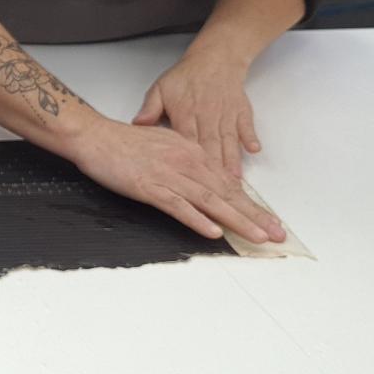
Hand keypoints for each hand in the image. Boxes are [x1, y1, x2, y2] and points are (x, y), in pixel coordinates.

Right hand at [70, 119, 283, 243]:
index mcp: (193, 153)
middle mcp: (187, 163)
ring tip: (257, 237)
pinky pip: (178, 206)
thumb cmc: (125, 143)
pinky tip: (213, 231)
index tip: (270, 221)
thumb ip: (186, 163)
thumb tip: (203, 182)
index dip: (252, 205)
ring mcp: (170, 176)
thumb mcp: (165, 146)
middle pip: (228, 194)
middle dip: (256, 216)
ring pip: (211, 201)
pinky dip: (197, 219)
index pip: (229, 184)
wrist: (96, 136)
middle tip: (278, 235)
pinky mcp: (151, 187)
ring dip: (237, 220)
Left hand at [135, 49, 260, 178]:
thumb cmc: (187, 76)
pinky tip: (254, 151)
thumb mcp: (160, 88)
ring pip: (228, 141)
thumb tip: (136, 125)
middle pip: (210, 147)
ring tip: (235, 181)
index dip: (188, 163)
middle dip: (213, 171)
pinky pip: (247, 126)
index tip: (190, 181)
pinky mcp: (240, 112)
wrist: (214, 58)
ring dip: (231, 161)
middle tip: (217, 191)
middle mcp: (206, 116)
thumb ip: (149, 109)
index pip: (185, 142)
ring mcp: (225, 115)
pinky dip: (250, 137)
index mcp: (185, 114)